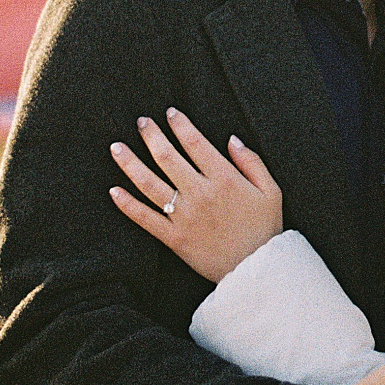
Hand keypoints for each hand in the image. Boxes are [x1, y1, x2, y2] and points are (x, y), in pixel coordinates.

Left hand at [108, 109, 282, 281]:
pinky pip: (145, 219)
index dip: (180, 124)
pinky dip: (127, 205)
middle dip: (151, 135)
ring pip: (149, 184)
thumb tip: (231, 139)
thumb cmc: (265, 229)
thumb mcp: (271, 191)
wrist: (257, 271)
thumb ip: (251, 162)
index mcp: (224, 179)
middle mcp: (200, 194)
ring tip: (116, 147)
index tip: (170, 113)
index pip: (195, 143)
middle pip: (167, 157)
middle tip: (141, 121)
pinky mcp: (174, 238)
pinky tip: (113, 191)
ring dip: (130, 163)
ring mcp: (184, 216)